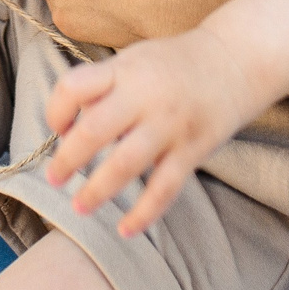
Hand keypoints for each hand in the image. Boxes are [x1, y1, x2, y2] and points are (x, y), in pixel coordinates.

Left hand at [42, 28, 263, 235]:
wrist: (234, 62)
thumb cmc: (174, 64)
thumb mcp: (134, 60)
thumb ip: (103, 87)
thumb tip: (69, 130)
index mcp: (125, 70)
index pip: (75, 87)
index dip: (56, 110)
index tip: (57, 129)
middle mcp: (145, 96)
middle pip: (94, 130)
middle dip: (68, 160)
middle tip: (54, 179)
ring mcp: (170, 124)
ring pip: (125, 164)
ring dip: (97, 190)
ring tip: (79, 207)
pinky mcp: (192, 150)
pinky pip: (164, 189)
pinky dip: (143, 213)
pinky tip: (126, 229)